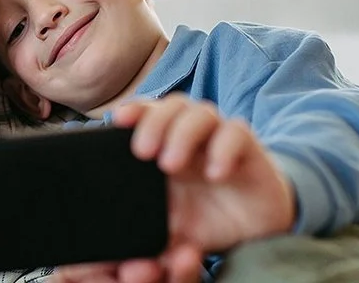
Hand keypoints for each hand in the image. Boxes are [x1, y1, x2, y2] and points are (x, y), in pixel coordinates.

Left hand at [52, 95, 295, 281]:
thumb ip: (140, 236)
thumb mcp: (168, 233)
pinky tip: (215, 172)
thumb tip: (103, 251)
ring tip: (171, 163)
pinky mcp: (249, 150)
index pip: (148, 115)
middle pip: (171, 106)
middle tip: (143, 152)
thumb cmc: (206, 223)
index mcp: (168, 148)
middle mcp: (193, 137)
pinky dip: (224, 148)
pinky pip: (238, 133)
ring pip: (202, 112)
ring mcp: (220, 140)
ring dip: (183, 132)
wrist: (255, 231)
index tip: (117, 121)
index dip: (134, 111)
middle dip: (154, 122)